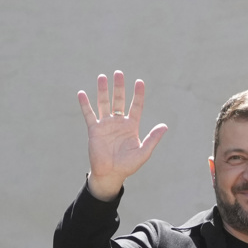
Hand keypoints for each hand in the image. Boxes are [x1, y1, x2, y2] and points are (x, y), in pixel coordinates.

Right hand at [77, 71, 167, 200]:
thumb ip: (153, 138)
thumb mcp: (144, 152)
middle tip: (118, 72)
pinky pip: (89, 115)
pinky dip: (85, 104)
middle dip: (119, 87)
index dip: (138, 94)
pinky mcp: (94, 130)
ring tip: (102, 77)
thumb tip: (164, 126)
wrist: (111, 174)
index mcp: (132, 126)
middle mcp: (119, 122)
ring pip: (104, 104)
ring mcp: (106, 125)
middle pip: (119, 100)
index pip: (136, 106)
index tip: (139, 82)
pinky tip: (82, 93)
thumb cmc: (129, 165)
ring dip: (103, 91)